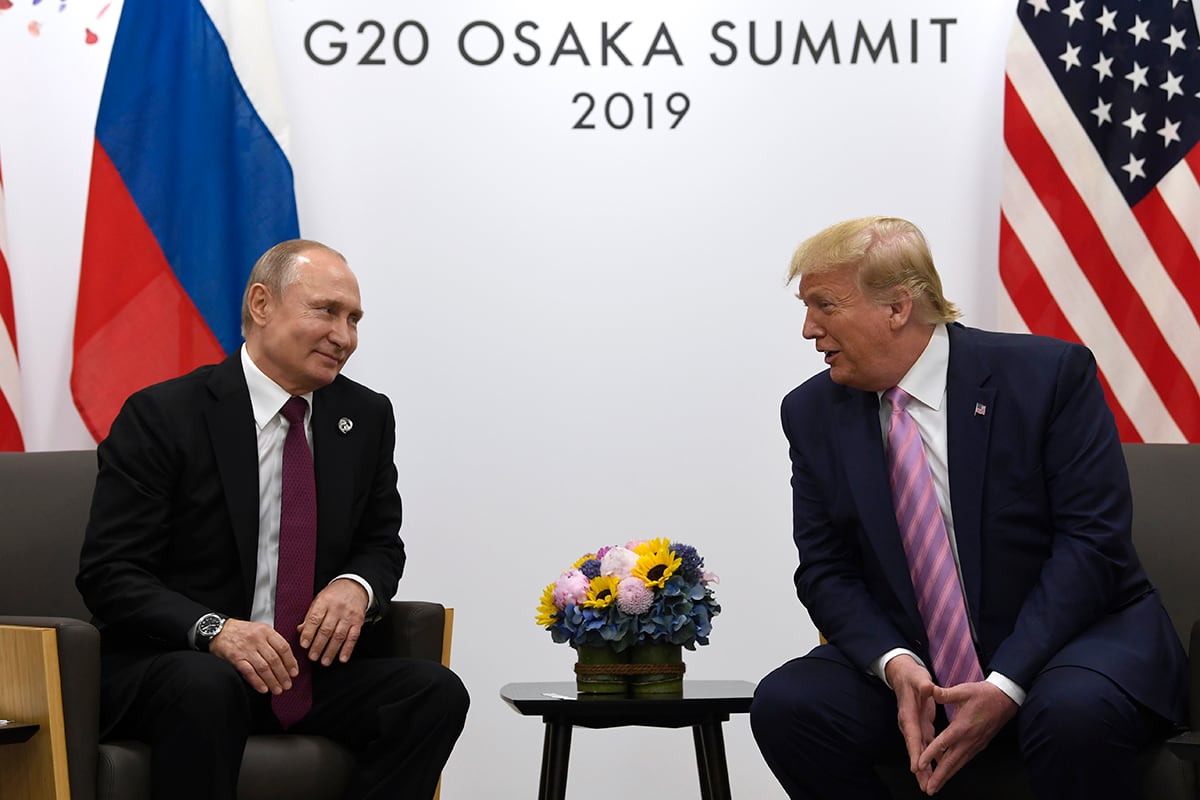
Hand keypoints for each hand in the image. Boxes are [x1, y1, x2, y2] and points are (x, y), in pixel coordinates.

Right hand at [209, 618, 298, 694]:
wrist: (218, 630)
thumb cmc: (241, 631)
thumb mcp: (260, 629)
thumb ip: (272, 640)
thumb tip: (287, 658)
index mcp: (266, 631)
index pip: (283, 647)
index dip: (291, 662)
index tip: (294, 672)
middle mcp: (257, 639)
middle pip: (275, 660)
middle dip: (283, 675)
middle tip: (287, 684)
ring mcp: (246, 649)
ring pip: (263, 667)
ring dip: (272, 681)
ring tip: (278, 689)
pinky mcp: (235, 658)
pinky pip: (249, 672)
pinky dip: (257, 682)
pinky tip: (263, 689)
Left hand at [299, 578, 368, 665]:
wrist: (355, 585)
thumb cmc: (334, 594)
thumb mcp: (319, 599)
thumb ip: (310, 616)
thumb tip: (300, 630)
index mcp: (324, 601)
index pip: (314, 619)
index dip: (308, 633)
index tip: (304, 645)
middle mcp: (337, 608)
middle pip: (326, 630)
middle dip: (318, 646)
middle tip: (312, 657)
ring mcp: (349, 615)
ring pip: (339, 636)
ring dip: (331, 651)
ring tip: (325, 661)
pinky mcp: (358, 621)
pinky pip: (353, 637)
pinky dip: (348, 649)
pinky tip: (342, 658)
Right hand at [884, 655, 937, 790]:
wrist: (904, 675)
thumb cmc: (912, 676)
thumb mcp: (918, 677)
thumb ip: (923, 684)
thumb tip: (928, 687)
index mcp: (908, 713)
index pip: (912, 735)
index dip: (915, 751)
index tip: (917, 767)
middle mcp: (909, 723)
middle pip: (915, 749)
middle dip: (919, 769)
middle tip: (925, 785)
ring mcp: (915, 727)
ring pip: (920, 751)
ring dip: (925, 768)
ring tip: (930, 785)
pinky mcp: (921, 726)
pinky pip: (926, 746)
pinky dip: (931, 759)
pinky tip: (938, 769)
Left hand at [918, 680, 1018, 794]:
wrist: (1006, 699)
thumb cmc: (984, 694)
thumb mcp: (963, 690)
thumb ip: (945, 694)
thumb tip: (930, 691)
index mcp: (962, 726)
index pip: (943, 743)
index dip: (930, 755)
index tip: (920, 765)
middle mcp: (969, 739)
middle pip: (951, 761)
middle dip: (939, 776)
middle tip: (929, 789)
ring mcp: (975, 744)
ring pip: (958, 764)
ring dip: (947, 776)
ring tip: (936, 786)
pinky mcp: (979, 745)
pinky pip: (965, 760)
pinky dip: (955, 768)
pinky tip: (949, 772)